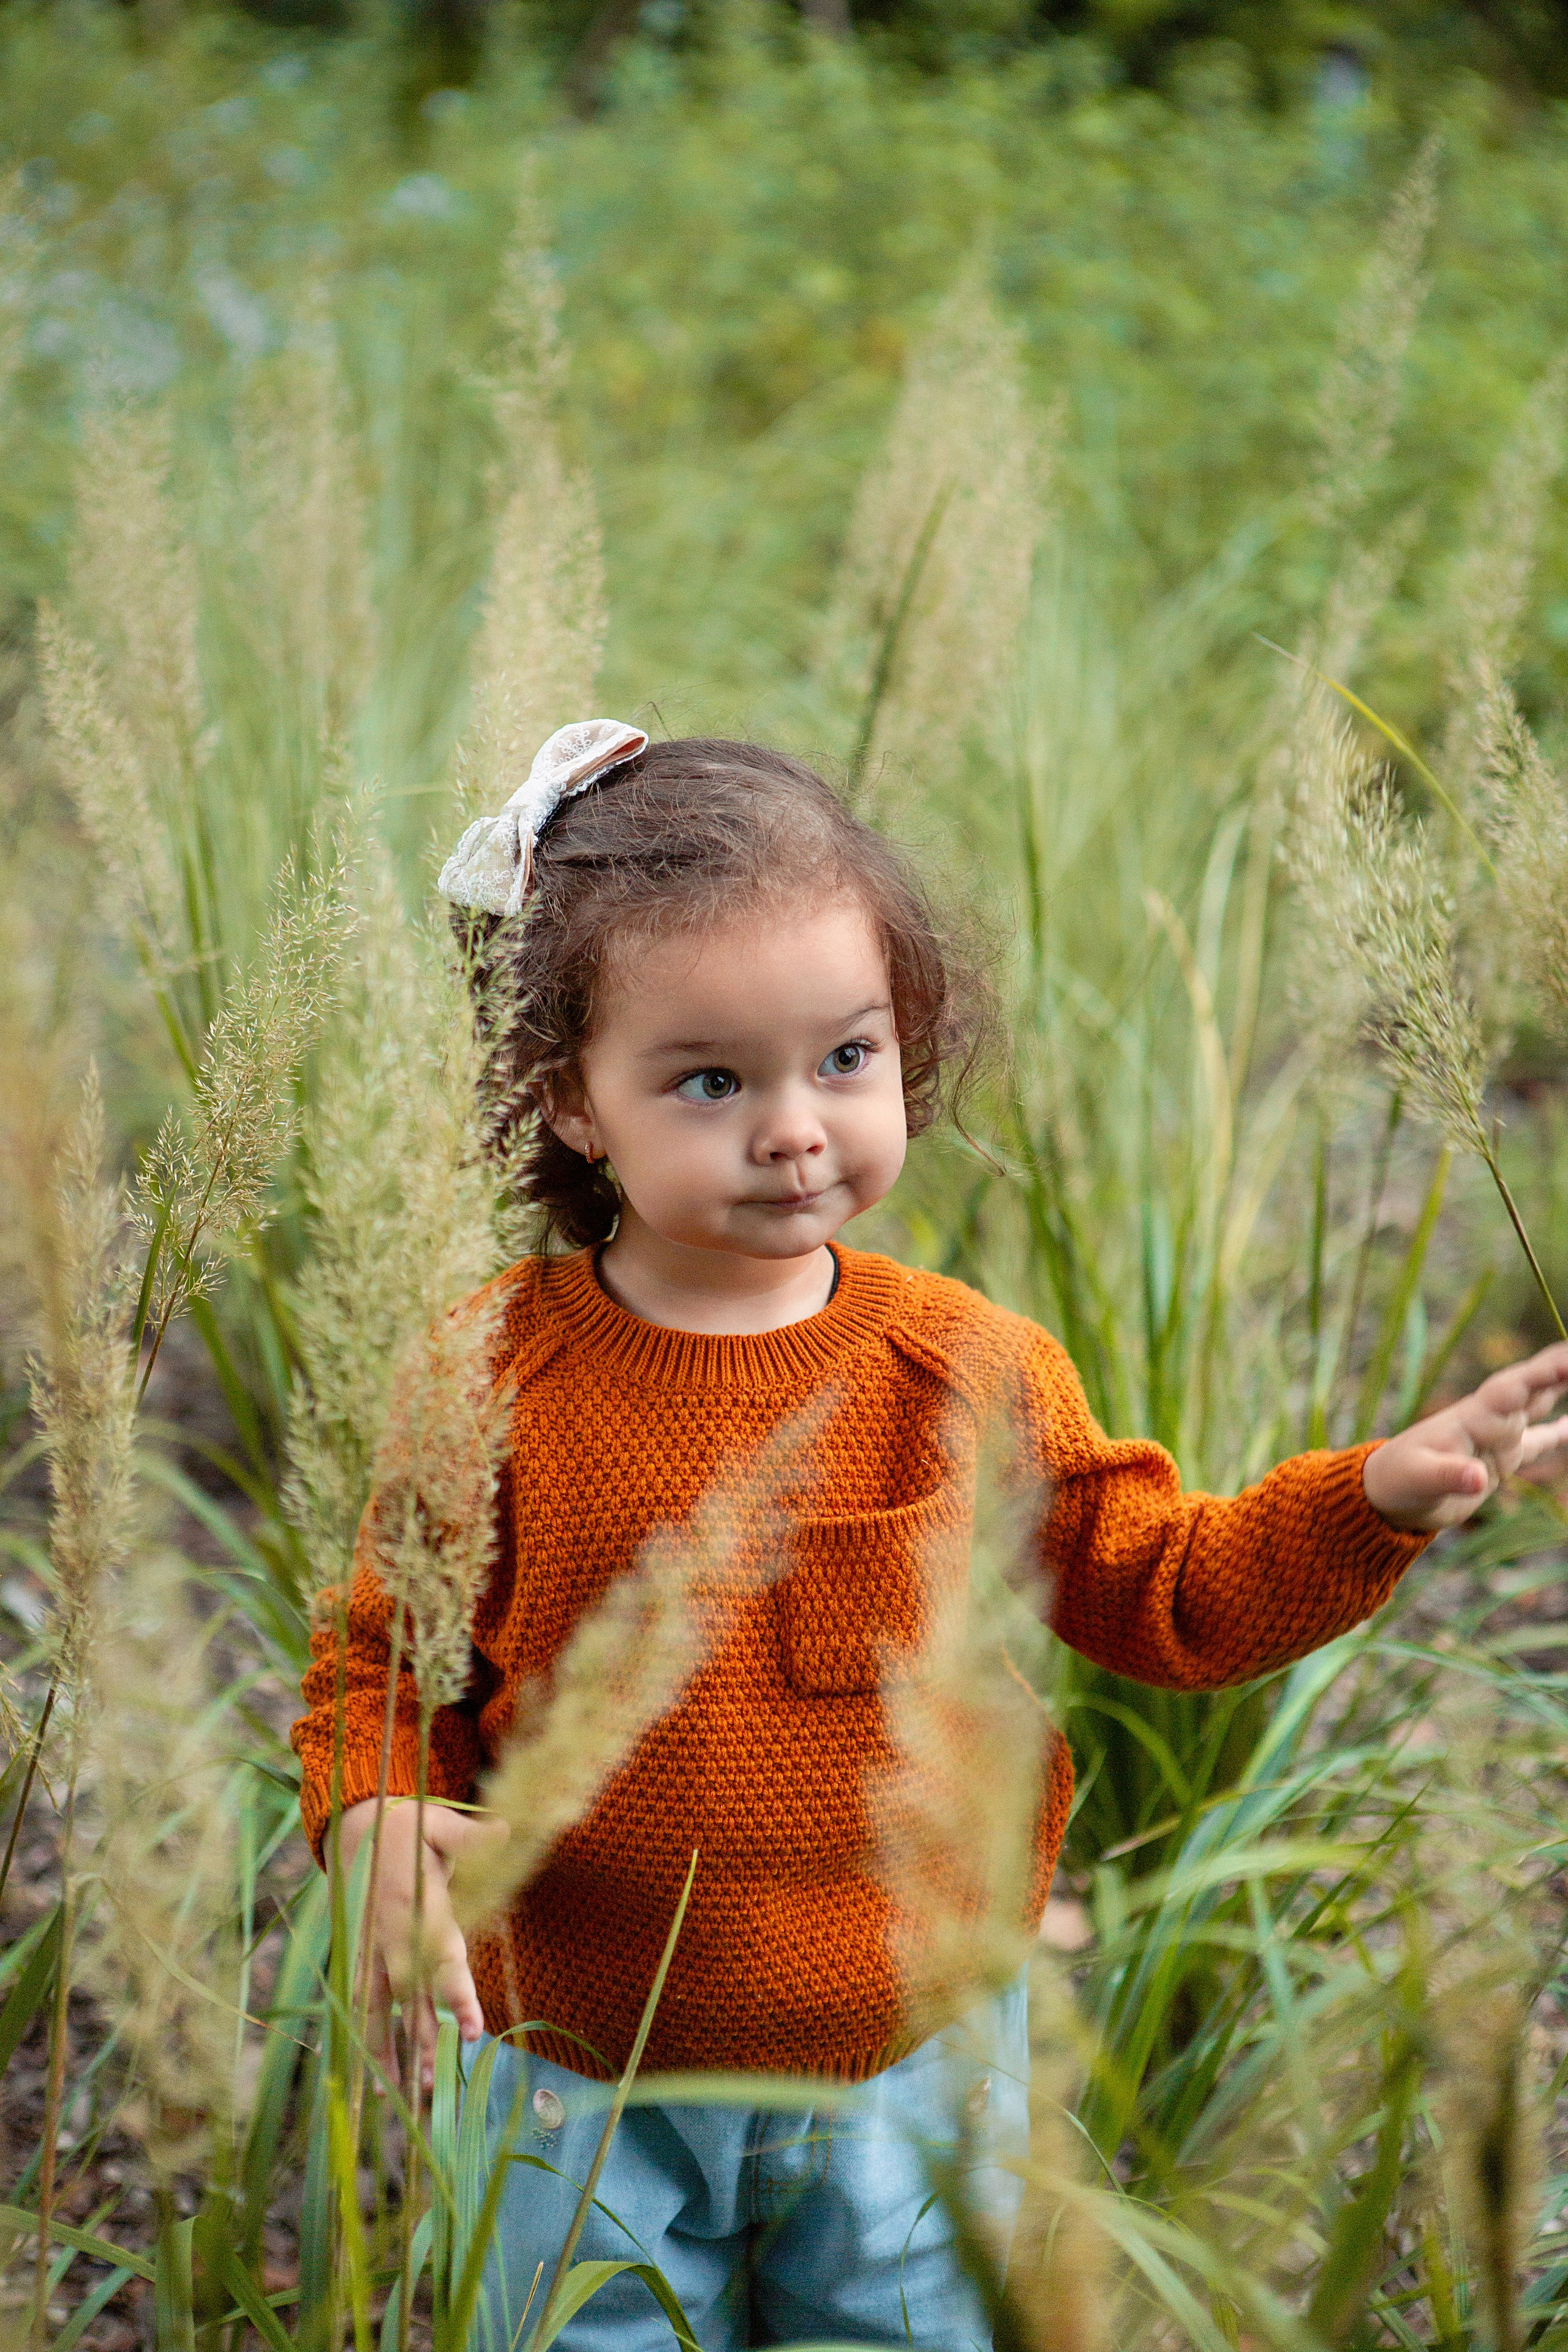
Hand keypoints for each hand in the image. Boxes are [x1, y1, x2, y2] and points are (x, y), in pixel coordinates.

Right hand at [338, 1797, 506, 2092]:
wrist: (360, 1826)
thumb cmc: (413, 1828)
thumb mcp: (443, 1826)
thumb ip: (472, 1838)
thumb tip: (509, 1829)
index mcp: (416, 1905)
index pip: (440, 1956)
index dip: (456, 1993)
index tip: (473, 2030)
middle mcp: (390, 1933)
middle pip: (408, 1994)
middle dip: (422, 2037)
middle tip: (433, 2084)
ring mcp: (371, 1947)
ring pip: (378, 2007)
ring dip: (389, 2049)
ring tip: (404, 2096)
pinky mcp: (360, 1954)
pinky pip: (360, 2002)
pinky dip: (363, 2036)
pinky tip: (366, 2074)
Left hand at [1362, 1340, 1567, 1532]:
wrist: (1388, 1494)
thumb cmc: (1399, 1480)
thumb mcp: (1419, 1479)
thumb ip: (1448, 1475)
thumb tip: (1479, 1477)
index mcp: (1472, 1418)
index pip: (1513, 1388)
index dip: (1541, 1373)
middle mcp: (1490, 1421)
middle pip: (1531, 1388)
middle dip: (1559, 1369)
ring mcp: (1497, 1438)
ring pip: (1537, 1406)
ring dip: (1559, 1388)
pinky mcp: (1500, 1460)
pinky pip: (1538, 1442)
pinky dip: (1559, 1434)